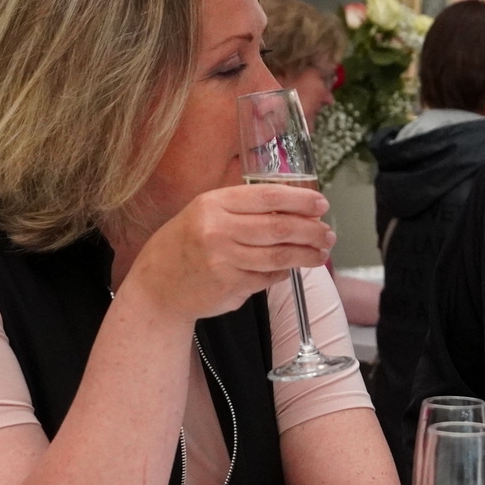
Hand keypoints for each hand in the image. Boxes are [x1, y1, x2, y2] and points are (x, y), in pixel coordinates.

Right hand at [124, 184, 335, 319]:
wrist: (156, 287)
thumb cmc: (186, 245)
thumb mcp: (206, 214)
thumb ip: (245, 210)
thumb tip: (297, 211)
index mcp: (214, 204)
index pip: (268, 196)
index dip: (300, 200)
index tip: (321, 205)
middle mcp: (217, 230)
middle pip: (280, 228)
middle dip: (311, 231)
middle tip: (328, 235)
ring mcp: (223, 260)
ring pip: (279, 256)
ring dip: (306, 256)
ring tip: (320, 254)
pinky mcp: (229, 286)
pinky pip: (268, 278)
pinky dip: (282, 274)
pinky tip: (290, 269)